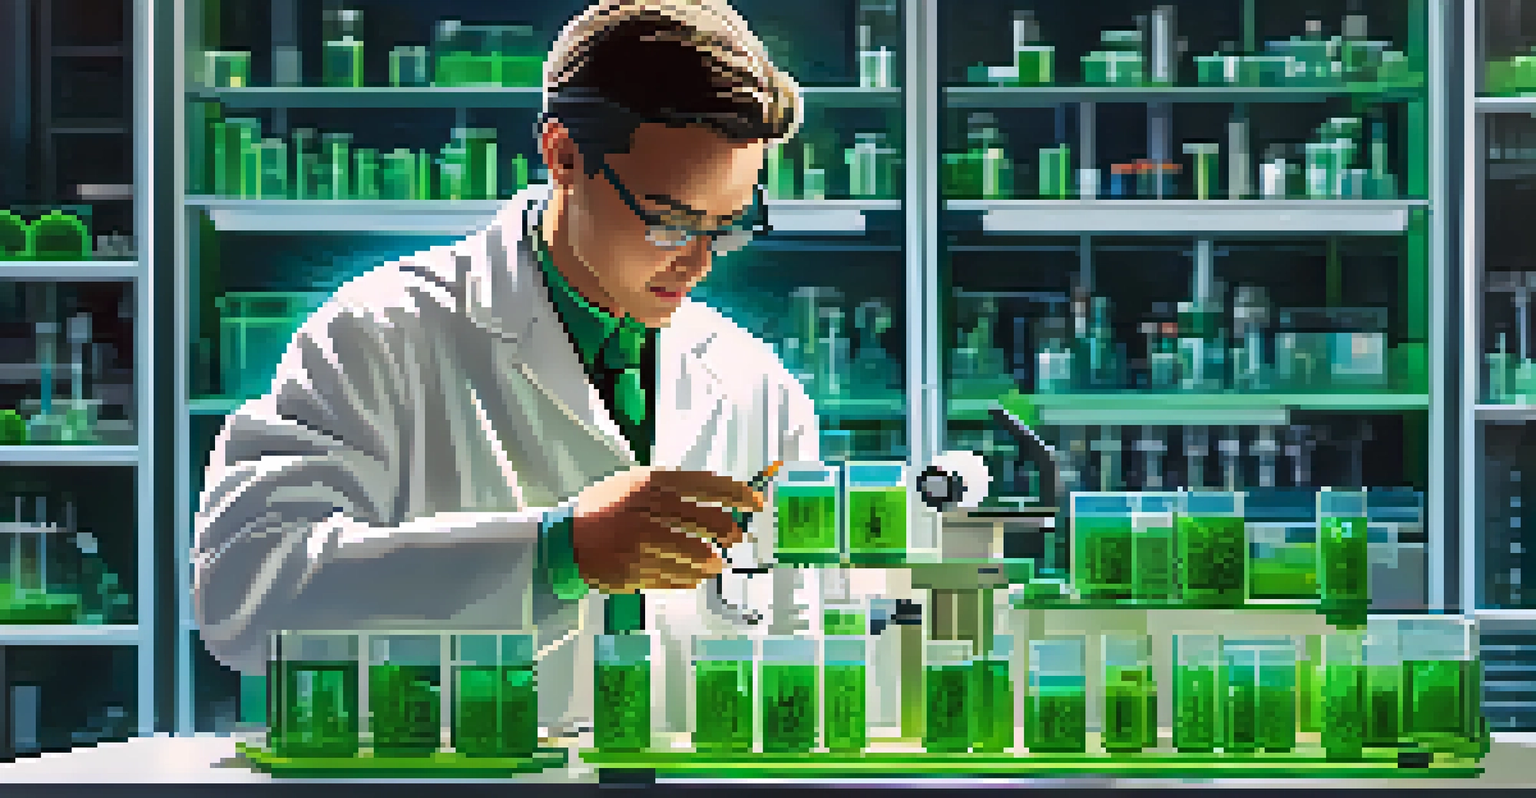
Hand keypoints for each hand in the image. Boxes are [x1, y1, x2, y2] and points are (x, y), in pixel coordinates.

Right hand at [569, 466, 763, 592]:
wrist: (568, 539)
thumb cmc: (609, 508)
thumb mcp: (637, 484)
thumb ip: (674, 488)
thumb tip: (724, 497)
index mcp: (650, 483)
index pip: (706, 484)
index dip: (737, 493)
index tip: (756, 503)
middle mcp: (648, 510)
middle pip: (706, 521)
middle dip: (727, 530)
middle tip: (735, 536)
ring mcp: (640, 542)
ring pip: (695, 554)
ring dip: (710, 560)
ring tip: (715, 562)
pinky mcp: (634, 571)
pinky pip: (676, 578)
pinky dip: (690, 578)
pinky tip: (695, 576)